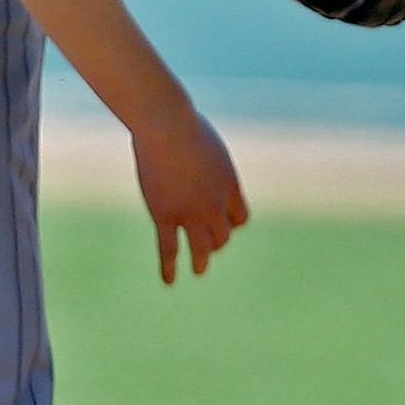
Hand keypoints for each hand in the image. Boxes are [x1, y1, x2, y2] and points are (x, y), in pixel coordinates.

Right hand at [129, 110, 249, 284]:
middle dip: (216, 240)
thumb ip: (204, 155)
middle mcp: (215, 204)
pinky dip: (169, 267)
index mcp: (229, 185)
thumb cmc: (183, 123)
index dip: (231, 223)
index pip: (239, 217)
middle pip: (222, 235)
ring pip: (202, 247)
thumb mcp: (204, 138)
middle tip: (207, 245)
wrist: (167, 126)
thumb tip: (195, 148)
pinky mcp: (165, 215)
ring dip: (202, 261)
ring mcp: (190, 213)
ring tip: (199, 270)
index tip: (221, 223)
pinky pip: (169, 248)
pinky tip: (169, 281)